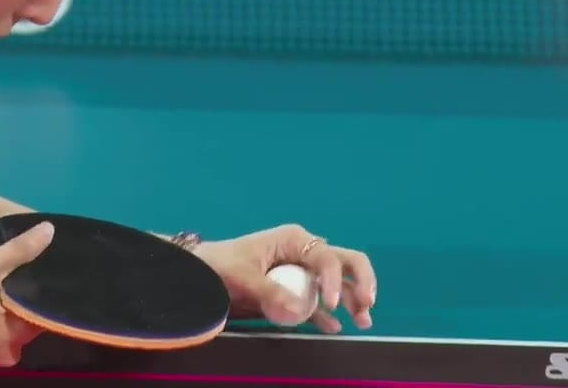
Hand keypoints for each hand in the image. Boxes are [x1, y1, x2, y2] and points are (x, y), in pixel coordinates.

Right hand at [0, 222, 54, 367]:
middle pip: (25, 319)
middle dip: (17, 296)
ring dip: (1, 308)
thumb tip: (50, 231)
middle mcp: (9, 354)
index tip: (35, 268)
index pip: (44, 311)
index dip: (40, 288)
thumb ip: (18, 250)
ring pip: (6, 327)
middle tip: (9, 271)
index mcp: (18, 337)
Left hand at [191, 224, 376, 333]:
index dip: (335, 280)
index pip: (327, 257)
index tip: (332, 304)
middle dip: (360, 282)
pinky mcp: (292, 290)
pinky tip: (335, 328)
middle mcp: (303, 252)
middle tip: (366, 306)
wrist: (200, 274)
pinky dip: (327, 314)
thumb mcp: (243, 277)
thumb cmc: (220, 266)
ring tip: (363, 322)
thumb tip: (298, 310)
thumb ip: (270, 293)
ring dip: (352, 299)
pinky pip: (317, 301)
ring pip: (337, 282)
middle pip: (344, 262)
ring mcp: (300, 271)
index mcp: (293, 239)